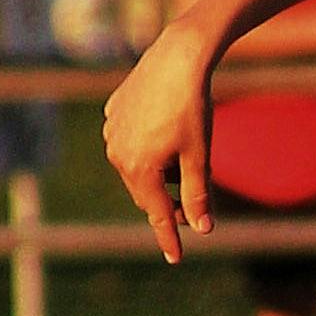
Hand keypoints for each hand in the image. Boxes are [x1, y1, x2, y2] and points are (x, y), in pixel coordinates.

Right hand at [103, 18, 220, 263]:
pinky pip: (129, 140)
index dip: (169, 237)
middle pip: (145, 192)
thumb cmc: (192, 108)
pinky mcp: (114, 111)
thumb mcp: (199, 156)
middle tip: (190, 204)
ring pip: (136, 166)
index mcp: (139, 169)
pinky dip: (147, 146)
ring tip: (182, 159)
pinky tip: (164, 131)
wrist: (178, 56)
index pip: (157, 214)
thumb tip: (203, 229)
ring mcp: (112, 131)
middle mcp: (117, 154)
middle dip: (166, 202)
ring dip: (158, 173)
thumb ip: (198, 195)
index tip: (175, 258)